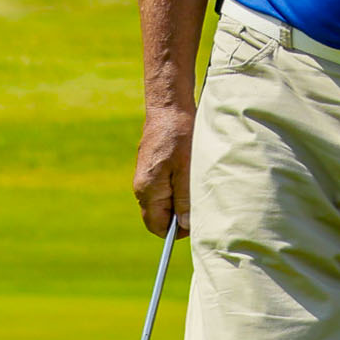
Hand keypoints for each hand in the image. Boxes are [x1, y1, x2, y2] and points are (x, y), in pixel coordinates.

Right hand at [132, 103, 195, 236]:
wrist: (168, 108)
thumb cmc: (180, 136)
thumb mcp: (188, 170)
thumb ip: (185, 199)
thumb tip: (185, 224)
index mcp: (148, 190)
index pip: (157, 226)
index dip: (176, 231)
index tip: (195, 223)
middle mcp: (141, 186)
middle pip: (157, 217)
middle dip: (177, 217)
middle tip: (198, 204)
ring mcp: (144, 177)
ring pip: (160, 204)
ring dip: (178, 202)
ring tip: (194, 187)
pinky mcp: (150, 168)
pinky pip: (161, 190)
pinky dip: (175, 190)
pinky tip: (188, 176)